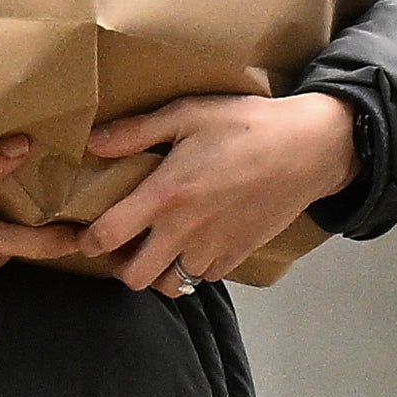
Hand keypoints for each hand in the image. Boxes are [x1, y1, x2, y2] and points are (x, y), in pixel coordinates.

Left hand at [75, 92, 358, 298]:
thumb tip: (94, 143)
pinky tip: (196, 241)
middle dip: (122, 266)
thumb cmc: (248, 126)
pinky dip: (195, 266)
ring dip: (160, 269)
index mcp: (166, 195)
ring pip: (171, 283)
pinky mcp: (239, 254)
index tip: (86, 234)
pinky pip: (205, 276)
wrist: (309, 148)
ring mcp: (214, 247)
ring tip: (160, 245)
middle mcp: (185, 230)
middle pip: (135, 277)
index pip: (108, 236)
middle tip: (124, 245)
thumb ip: (137, 132)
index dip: (88, 241)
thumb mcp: (189, 113)